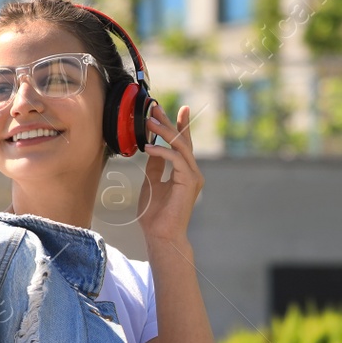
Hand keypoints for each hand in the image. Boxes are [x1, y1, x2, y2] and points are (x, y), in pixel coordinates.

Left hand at [138, 103, 202, 243]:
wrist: (161, 235)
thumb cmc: (156, 215)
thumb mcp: (152, 183)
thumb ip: (155, 166)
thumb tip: (152, 149)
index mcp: (185, 172)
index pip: (183, 145)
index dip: (181, 126)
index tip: (179, 109)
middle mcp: (192, 172)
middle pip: (182, 141)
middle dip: (170, 123)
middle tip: (155, 107)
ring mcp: (193, 177)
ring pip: (180, 147)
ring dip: (164, 133)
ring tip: (149, 122)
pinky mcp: (189, 182)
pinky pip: (176, 159)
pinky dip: (162, 152)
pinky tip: (148, 149)